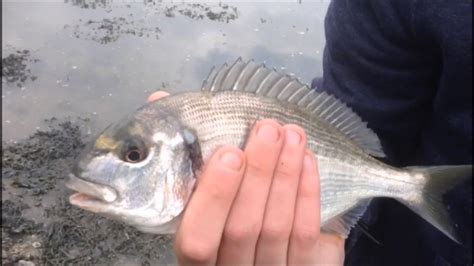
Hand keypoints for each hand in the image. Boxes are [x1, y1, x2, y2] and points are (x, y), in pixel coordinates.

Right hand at [148, 91, 344, 264]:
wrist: (255, 262)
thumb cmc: (215, 221)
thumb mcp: (191, 204)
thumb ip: (176, 158)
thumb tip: (158, 100)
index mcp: (196, 262)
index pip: (197, 240)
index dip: (214, 197)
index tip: (229, 154)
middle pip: (244, 227)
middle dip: (258, 173)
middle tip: (267, 130)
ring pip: (277, 228)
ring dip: (286, 176)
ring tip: (292, 135)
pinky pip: (305, 236)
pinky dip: (307, 195)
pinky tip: (308, 162)